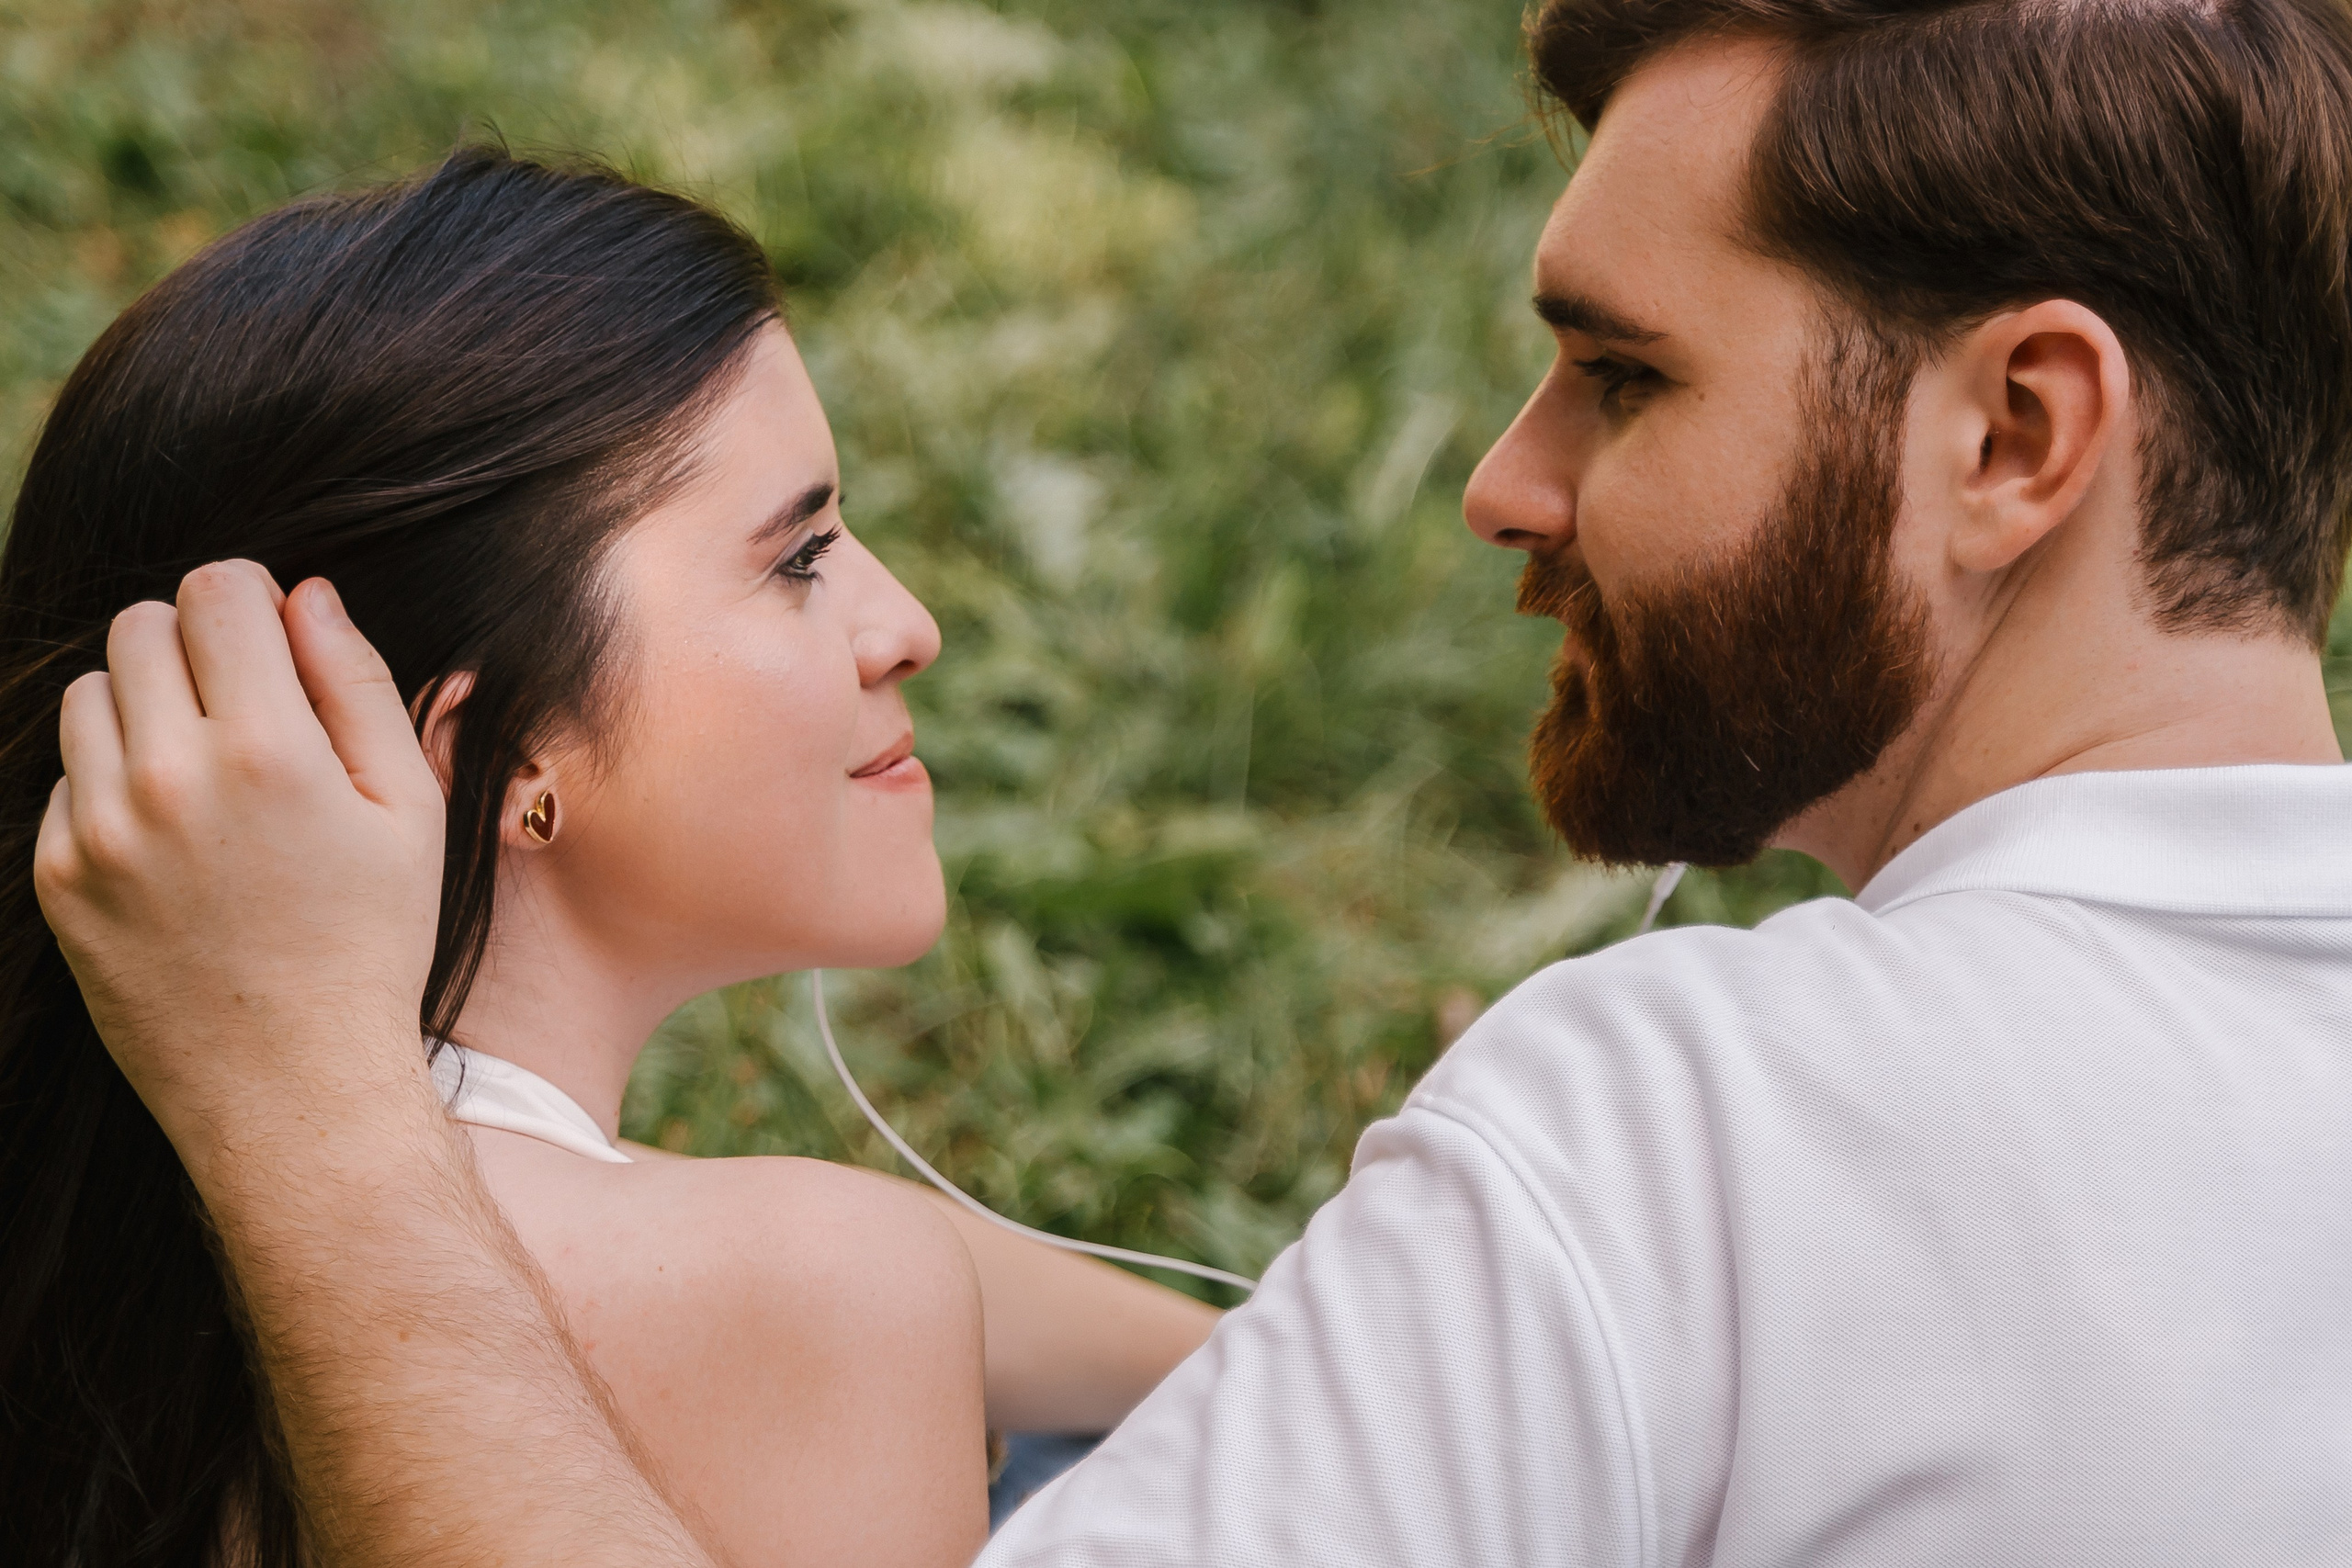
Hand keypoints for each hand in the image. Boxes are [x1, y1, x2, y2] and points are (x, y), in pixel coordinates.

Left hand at [33, 561, 445, 1189]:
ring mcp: (98, 830)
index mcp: (267, 750)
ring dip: (144, 704)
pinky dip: (114, 783)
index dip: (250, 596)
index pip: (217, 591)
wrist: (293, 1086)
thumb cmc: (372, 945)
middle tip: (243, 705)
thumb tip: (304, 595)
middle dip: (194, 643)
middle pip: (142, 626)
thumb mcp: (408, 810)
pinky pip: (66, 779)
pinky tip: (175, 840)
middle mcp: (166, 778)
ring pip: (91, 693)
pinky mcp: (57, 878)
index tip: (271, 635)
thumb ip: (358, 685)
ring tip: (204, 770)